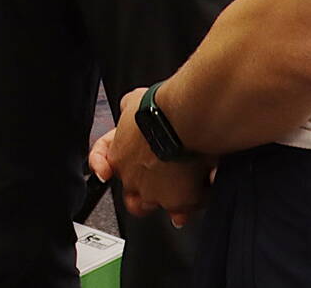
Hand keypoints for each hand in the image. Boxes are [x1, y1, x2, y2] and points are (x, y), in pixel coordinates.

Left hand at [89, 87, 215, 227]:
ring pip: (161, 206)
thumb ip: (128, 111)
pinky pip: (187, 209)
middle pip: (134, 198)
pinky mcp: (180, 203)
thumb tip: (128, 108)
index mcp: (118, 156)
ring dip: (174, 199)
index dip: (107, 169)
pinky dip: (196, 200)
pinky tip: (205, 187)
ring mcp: (155, 195)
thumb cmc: (161, 107)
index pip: (105, 167)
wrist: (185, 118)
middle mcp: (132, 181)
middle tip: (162, 184)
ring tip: (190, 184)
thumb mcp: (133, 101)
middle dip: (147, 193)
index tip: (109, 172)